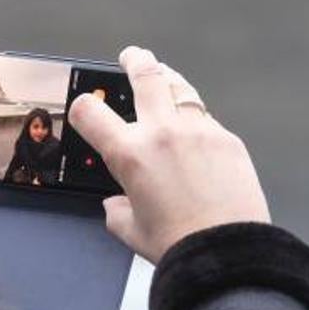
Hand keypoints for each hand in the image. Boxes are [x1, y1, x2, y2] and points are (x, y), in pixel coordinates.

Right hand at [67, 47, 269, 263]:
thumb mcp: (131, 230)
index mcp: (129, 154)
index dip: (81, 108)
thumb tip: (116, 204)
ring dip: (169, 79)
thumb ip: (117, 211)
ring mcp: (199, 130)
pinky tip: (196, 135)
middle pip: (145, 75)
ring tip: (165, 78)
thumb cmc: (177, 244)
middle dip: (135, 61)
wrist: (228, 252)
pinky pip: (207, 119)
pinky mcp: (227, 139)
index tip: (85, 109)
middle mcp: (162, 132)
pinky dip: (196, 121)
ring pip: (181, 88)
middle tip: (131, 57)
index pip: (90, 112)